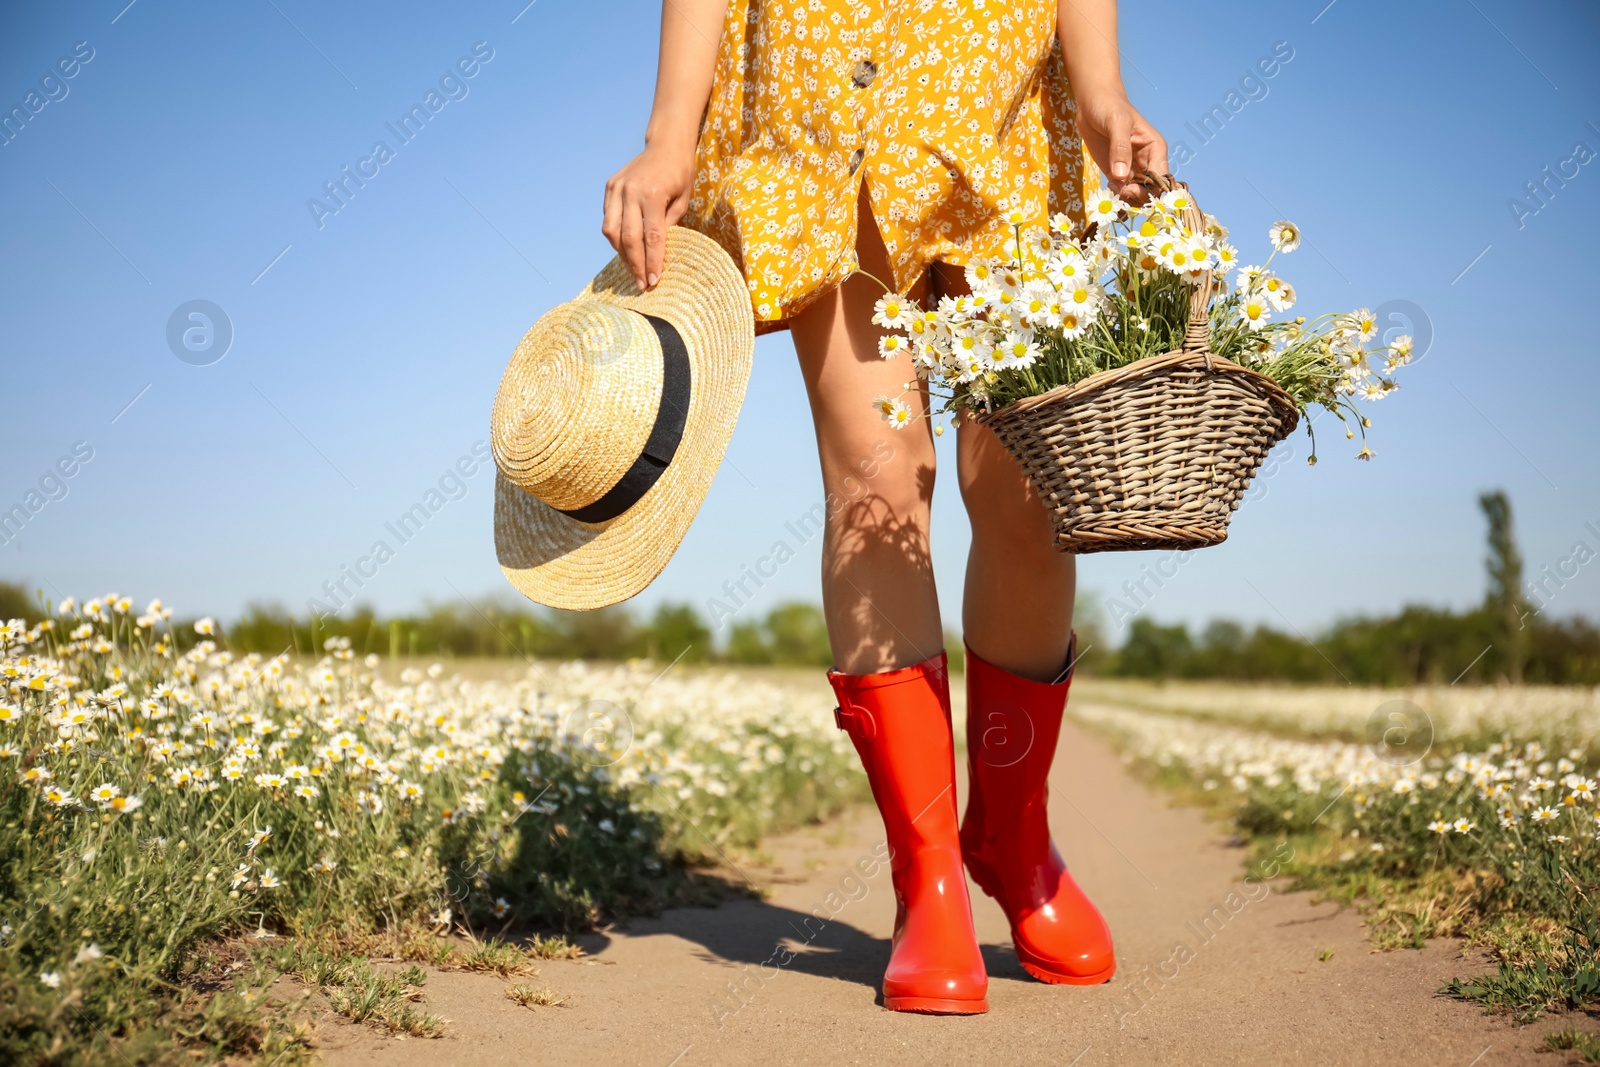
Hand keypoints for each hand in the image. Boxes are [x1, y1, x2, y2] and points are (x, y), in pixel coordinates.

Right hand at [602, 140, 696, 290]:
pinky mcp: (610, 186)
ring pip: (611, 230)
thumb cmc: (680, 173)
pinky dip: (616, 236)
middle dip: (635, 264)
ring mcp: (617, 188)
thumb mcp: (682, 201)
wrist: (667, 144)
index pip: (652, 237)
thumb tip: (655, 253)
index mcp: (652, 195)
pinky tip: (626, 247)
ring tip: (632, 268)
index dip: (652, 262)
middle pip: (629, 238)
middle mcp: (631, 191)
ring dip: (621, 253)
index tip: (653, 281)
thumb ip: (668, 226)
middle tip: (640, 284)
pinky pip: (608, 218)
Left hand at [1074, 85, 1168, 204]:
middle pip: (1151, 191)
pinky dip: (1116, 195)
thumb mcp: (1116, 123)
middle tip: (1120, 190)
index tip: (1130, 188)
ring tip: (1113, 187)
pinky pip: (1122, 192)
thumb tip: (1121, 176)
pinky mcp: (1117, 173)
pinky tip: (1109, 186)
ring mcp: (1132, 169)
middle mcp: (1148, 162)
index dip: (1150, 188)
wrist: (1092, 103)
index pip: (1161, 177)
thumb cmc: (1109, 106)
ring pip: (1137, 195)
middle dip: (1138, 196)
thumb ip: (1120, 148)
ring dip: (1126, 198)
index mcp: (1155, 149)